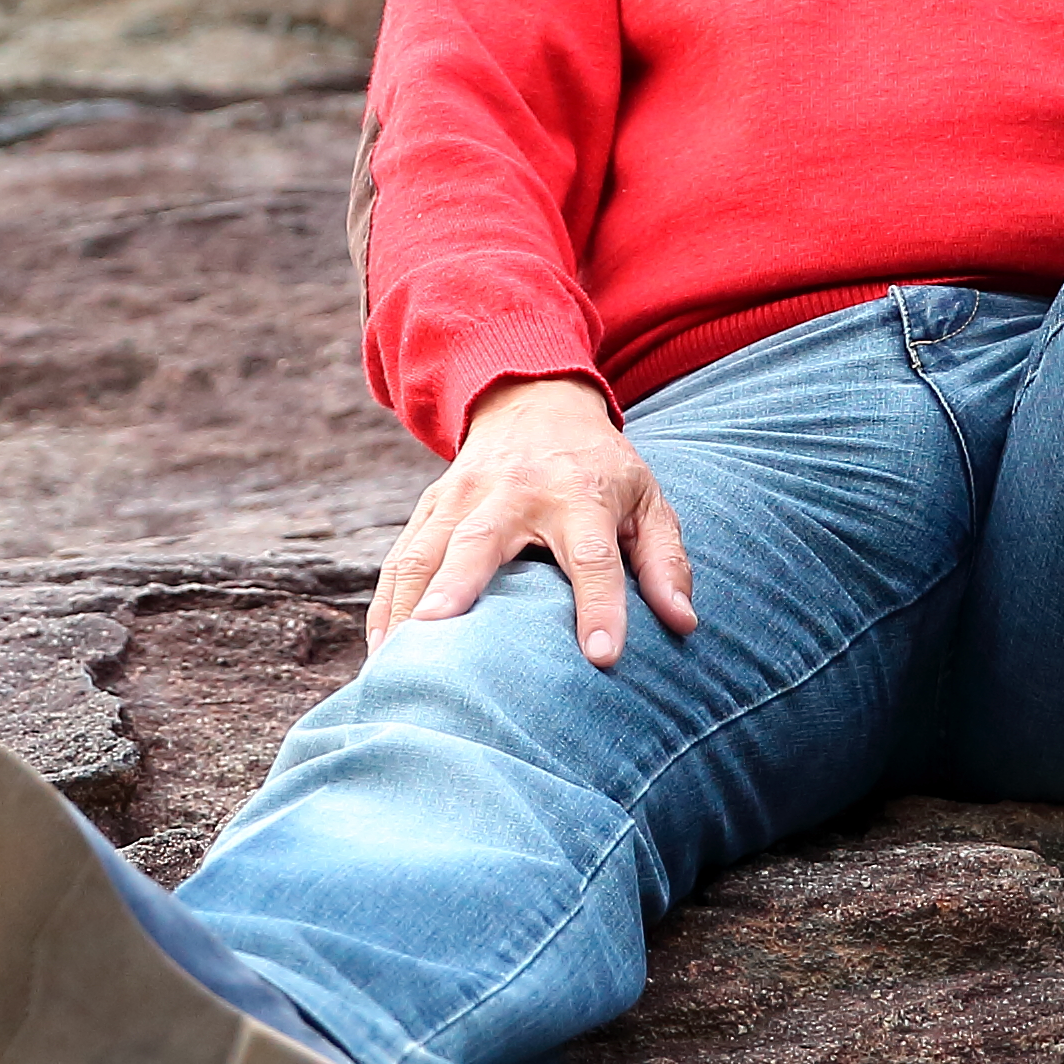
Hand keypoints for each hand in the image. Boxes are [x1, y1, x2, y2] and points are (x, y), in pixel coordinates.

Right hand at [374, 375, 696, 667]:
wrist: (534, 400)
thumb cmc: (599, 468)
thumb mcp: (647, 500)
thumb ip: (665, 560)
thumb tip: (682, 622)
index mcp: (579, 494)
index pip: (594, 556)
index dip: (601, 605)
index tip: (604, 657)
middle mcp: (513, 492)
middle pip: (480, 541)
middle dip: (456, 586)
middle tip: (435, 632)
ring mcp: (462, 496)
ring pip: (424, 551)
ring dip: (404, 605)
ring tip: (392, 663)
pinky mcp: (430, 506)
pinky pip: (401, 557)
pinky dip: (387, 603)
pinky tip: (380, 649)